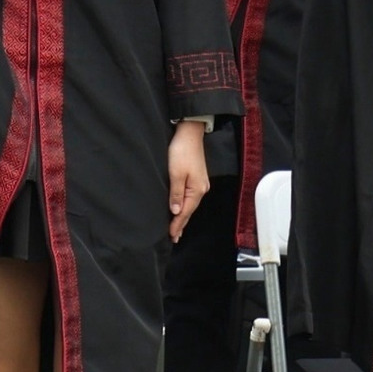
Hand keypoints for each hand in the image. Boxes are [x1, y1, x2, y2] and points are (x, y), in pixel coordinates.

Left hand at [166, 121, 209, 240]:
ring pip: (190, 204)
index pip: (185, 212)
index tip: (171, 236)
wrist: (190, 133)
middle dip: (181, 224)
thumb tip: (176, 211)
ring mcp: (200, 183)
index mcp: (196, 190)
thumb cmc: (182, 151)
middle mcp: (201, 189)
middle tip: (174, 238)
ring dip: (183, 216)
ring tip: (177, 227)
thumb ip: (176, 194)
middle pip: (189, 210)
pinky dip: (185, 206)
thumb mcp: (176, 173)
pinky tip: (182, 209)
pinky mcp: (197, 178)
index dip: (177, 224)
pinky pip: (190, 197)